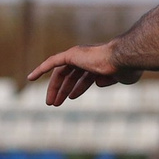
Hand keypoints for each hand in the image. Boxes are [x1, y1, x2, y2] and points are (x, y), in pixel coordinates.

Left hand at [25, 43, 142, 105]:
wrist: (123, 59)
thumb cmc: (126, 69)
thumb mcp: (120, 79)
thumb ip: (109, 81)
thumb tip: (97, 83)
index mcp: (99, 63)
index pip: (84, 77)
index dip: (76, 88)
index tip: (71, 99)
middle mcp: (87, 58)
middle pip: (70, 76)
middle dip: (63, 90)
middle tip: (55, 104)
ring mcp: (79, 55)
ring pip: (61, 74)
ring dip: (54, 88)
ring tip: (50, 103)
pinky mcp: (72, 54)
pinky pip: (52, 62)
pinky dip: (41, 69)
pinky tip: (31, 78)